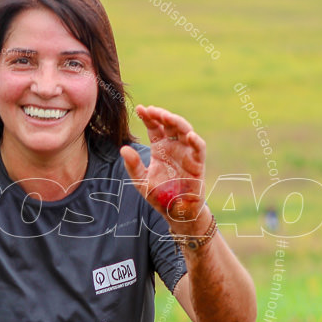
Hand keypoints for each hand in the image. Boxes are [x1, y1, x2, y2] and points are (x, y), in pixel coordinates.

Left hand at [120, 105, 206, 231]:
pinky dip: (196, 141)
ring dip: (177, 122)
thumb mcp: (141, 181)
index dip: (148, 117)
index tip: (139, 109)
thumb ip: (133, 166)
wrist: (176, 212)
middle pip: (170, 124)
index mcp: (160, 148)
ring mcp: (186, 153)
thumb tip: (123, 148)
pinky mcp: (198, 163)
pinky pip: (199, 149)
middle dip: (162, 115)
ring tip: (167, 116)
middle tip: (152, 110)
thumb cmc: (160, 196)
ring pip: (185, 131)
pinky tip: (189, 135)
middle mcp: (174, 147)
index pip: (154, 127)